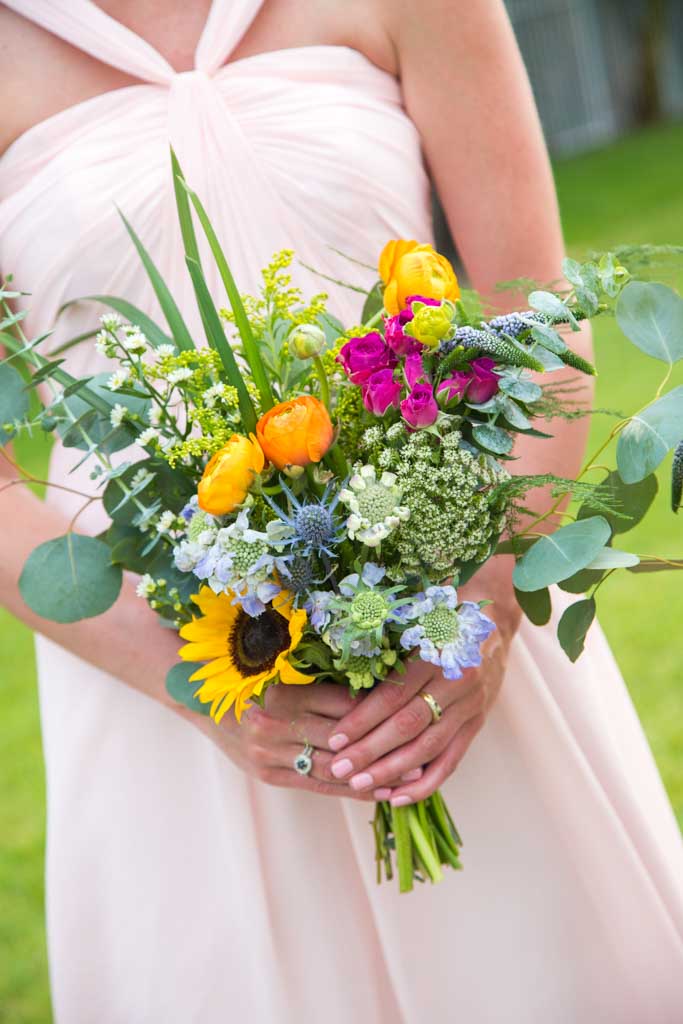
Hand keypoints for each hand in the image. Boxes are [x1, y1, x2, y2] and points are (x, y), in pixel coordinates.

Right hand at [192, 682, 415, 801]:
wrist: (203, 701)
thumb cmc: (256, 679)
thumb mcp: (291, 674)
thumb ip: (329, 687)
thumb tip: (384, 696)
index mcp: (287, 691)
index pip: (346, 707)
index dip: (383, 715)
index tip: (415, 718)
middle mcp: (275, 723)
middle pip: (343, 741)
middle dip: (385, 750)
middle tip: (424, 754)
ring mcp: (269, 752)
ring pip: (333, 769)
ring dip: (374, 776)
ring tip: (410, 778)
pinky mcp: (268, 774)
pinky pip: (317, 784)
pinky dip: (350, 790)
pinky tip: (378, 792)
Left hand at [327, 568, 521, 805]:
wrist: (495, 616)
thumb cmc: (443, 615)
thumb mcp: (417, 622)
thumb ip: (389, 651)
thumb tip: (343, 682)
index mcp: (436, 653)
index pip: (394, 695)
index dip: (363, 720)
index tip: (336, 739)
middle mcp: (457, 682)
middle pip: (409, 725)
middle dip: (371, 751)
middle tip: (339, 768)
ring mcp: (470, 706)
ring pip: (429, 748)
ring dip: (393, 771)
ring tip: (361, 785)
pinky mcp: (477, 723)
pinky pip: (451, 760)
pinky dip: (425, 782)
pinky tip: (398, 797)